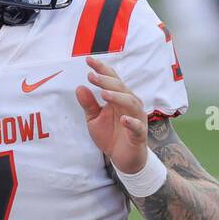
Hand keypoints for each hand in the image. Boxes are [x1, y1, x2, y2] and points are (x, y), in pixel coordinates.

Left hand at [75, 56, 147, 174]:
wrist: (123, 159)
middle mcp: (130, 104)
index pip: (111, 79)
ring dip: (117, 97)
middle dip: (106, 81)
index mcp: (119, 98)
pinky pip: (137, 126)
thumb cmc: (111, 136)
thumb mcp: (94, 120)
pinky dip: (131, 122)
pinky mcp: (139, 134)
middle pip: (121, 88)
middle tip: (92, 76)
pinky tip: (123, 119)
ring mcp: (136, 118)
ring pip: (131, 103)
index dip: (101, 69)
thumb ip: (88, 105)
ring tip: (103, 94)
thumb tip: (79, 87)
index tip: (88, 60)